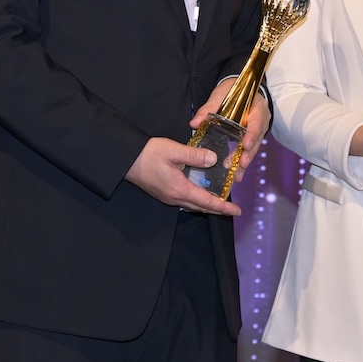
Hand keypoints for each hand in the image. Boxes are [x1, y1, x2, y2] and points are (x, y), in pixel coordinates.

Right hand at [124, 136, 241, 215]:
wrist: (126, 160)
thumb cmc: (149, 154)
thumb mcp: (173, 150)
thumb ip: (194, 155)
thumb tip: (214, 159)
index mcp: (180, 189)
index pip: (206, 201)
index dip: (223, 207)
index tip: (236, 211)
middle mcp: (175, 197)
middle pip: (201, 207)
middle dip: (218, 209)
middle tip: (232, 210)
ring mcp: (168, 197)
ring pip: (193, 205)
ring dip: (207, 205)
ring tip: (220, 202)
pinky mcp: (164, 193)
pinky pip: (185, 201)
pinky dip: (197, 200)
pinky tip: (201, 192)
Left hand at [190, 77, 270, 183]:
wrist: (242, 89)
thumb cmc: (233, 90)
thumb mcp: (221, 94)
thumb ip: (209, 108)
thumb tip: (195, 123)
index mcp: (257, 108)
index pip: (257, 122)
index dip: (252, 134)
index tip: (245, 145)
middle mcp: (260, 122)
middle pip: (256, 141)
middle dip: (248, 154)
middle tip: (239, 165)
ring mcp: (256, 132)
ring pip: (252, 149)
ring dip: (243, 162)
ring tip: (236, 175)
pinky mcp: (250, 139)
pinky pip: (246, 152)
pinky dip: (240, 162)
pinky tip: (234, 175)